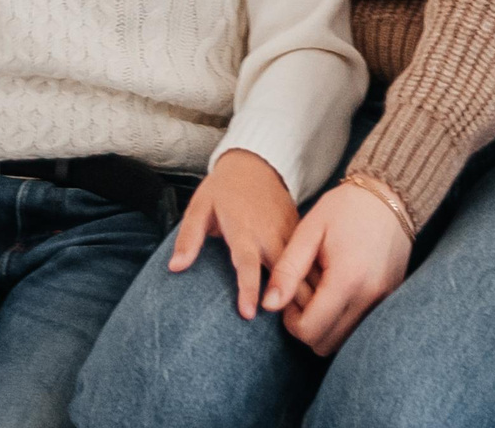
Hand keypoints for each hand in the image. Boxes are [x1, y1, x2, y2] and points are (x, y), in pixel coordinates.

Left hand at [170, 149, 298, 320]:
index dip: (248, 288)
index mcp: (243, 229)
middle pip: (282, 270)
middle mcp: (269, 233)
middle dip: (287, 299)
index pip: (246, 263)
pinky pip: (308, 257)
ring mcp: (288, 231)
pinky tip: (318, 299)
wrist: (255, 164)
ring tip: (309, 321)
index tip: (249, 314)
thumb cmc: (223, 189)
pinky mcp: (299, 230)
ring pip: (301, 265)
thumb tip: (175, 268)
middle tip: (293, 330)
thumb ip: (188, 239)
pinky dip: (313, 277)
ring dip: (305, 291)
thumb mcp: (199, 208)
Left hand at [263, 180, 412, 356]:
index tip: (288, 298)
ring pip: (344, 341)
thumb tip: (268, 306)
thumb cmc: (346, 207)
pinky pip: (361, 326)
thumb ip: (288, 270)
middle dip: (307, 327)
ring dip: (326, 326)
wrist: (391, 193)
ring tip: (321, 292)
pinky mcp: (391, 298)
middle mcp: (370, 297)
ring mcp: (384, 300)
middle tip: (303, 296)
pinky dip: (344, 319)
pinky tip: (339, 292)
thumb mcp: (309, 230)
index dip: (290, 322)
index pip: (309, 330)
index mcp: (347, 279)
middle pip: (326, 344)